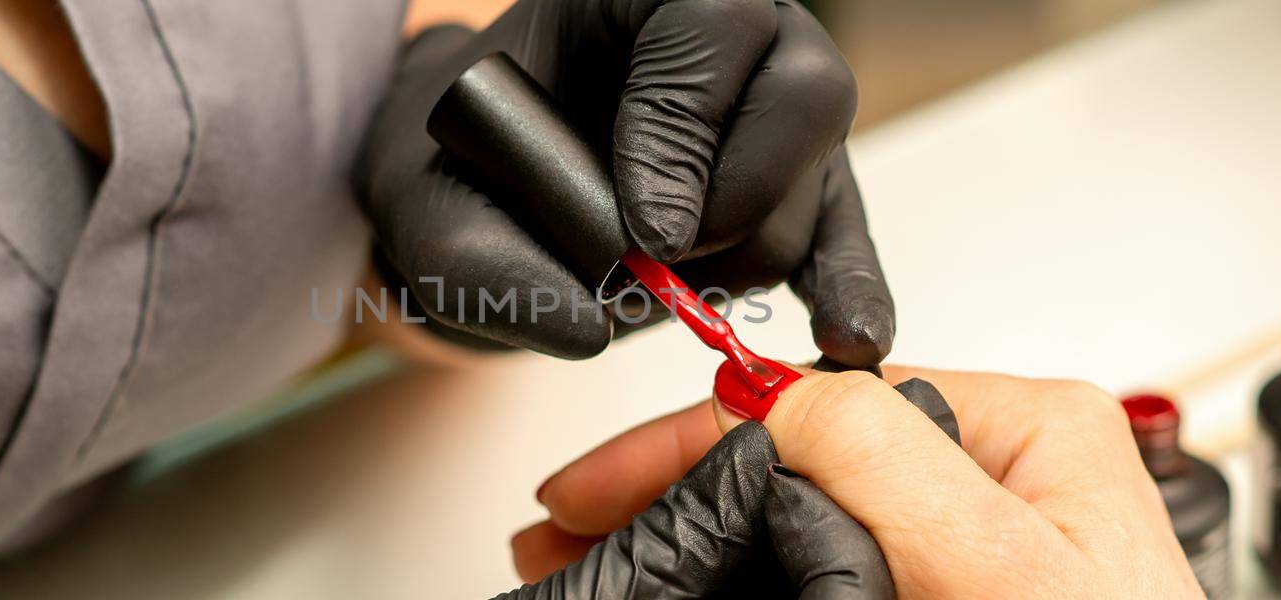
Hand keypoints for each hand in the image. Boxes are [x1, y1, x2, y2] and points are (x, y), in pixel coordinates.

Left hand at [359, 1, 890, 364]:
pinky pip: (844, 238)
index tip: (638, 227)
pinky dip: (845, 293)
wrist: (483, 203)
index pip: (718, 21)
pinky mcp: (804, 190)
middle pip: (801, 99)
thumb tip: (585, 328)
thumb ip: (486, 268)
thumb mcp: (432, 216)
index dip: (684, 125)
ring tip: (653, 285)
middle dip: (725, 203)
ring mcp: (779, 112)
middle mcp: (740, 33)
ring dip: (736, 264)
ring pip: (815, 189)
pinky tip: (847, 339)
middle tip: (650, 259)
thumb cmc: (462, 180)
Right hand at [499, 373, 956, 598]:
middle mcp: (997, 479)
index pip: (811, 400)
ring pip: (792, 515)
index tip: (585, 490)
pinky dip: (737, 579)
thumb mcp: (999, 570)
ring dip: (690, 534)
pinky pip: (817, 570)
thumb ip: (882, 460)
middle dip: (666, 490)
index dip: (679, 441)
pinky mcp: (944, 598)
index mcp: (1021, 434)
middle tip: (569, 530)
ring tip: (607, 562)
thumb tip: (767, 397)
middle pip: (785, 453)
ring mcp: (969, 545)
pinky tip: (692, 590)